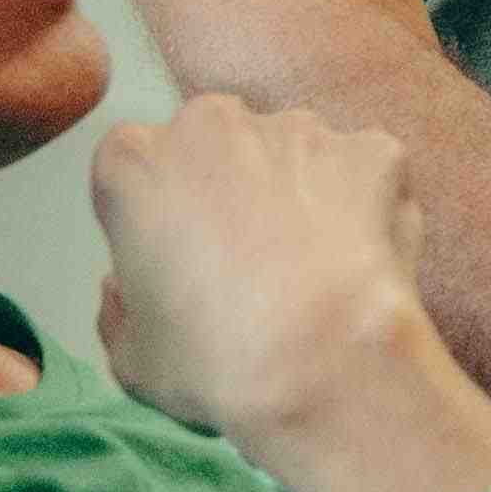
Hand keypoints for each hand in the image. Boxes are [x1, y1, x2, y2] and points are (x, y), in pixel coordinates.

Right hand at [85, 93, 448, 459]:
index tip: (179, 265)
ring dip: (297, 193)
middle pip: (215, 147)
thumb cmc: (215, 364)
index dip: (158, 219)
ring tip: (313, 270)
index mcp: (136, 162)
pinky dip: (364, 206)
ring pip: (292, 154)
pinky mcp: (371, 151)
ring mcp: (299, 130)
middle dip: (228, 189)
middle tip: (249, 263)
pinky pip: (362, 172)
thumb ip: (119, 305)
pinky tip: (364, 263)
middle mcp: (213, 124)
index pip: (136, 172)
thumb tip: (126, 286)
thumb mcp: (131, 357)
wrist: (327, 366)